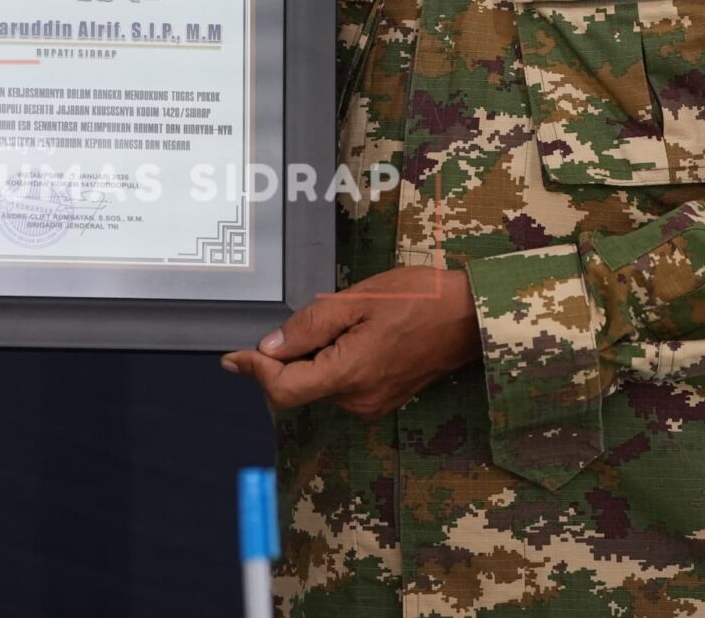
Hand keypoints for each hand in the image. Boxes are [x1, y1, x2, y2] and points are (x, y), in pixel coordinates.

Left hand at [219, 265, 475, 417]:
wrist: (471, 318)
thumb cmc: (420, 300)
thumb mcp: (359, 300)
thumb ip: (311, 325)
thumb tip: (270, 347)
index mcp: (348, 376)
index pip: (284, 389)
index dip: (255, 371)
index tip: (233, 357)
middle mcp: (357, 400)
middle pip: (300, 385)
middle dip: (291, 355)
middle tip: (318, 316)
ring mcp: (372, 404)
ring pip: (320, 384)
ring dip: (315, 356)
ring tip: (351, 320)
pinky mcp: (382, 399)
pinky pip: (341, 384)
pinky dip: (334, 362)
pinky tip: (358, 334)